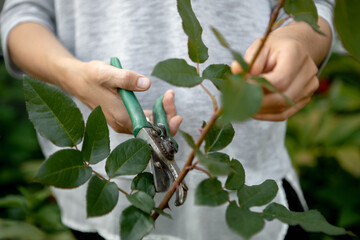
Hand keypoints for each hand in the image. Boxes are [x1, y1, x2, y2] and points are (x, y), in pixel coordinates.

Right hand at [62, 60, 181, 133]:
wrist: (76, 80)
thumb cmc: (90, 76)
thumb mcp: (106, 73)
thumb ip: (126, 78)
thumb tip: (147, 84)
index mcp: (121, 118)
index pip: (150, 130)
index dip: (166, 124)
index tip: (176, 113)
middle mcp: (123, 124)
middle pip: (153, 131)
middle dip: (168, 116)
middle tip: (171, 97)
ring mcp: (123, 122)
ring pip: (150, 126)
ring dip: (163, 114)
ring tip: (169, 96)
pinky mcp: (124, 117)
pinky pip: (144, 121)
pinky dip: (155, 113)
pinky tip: (161, 102)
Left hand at [231, 20, 330, 120]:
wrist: (293, 48)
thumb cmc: (273, 48)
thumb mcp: (259, 47)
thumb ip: (249, 60)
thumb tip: (236, 70)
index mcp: (296, 54)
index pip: (280, 79)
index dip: (259, 87)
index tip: (241, 88)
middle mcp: (308, 71)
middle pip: (283, 97)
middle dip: (258, 102)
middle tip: (237, 103)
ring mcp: (309, 87)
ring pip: (283, 108)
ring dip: (260, 111)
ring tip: (242, 107)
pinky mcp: (305, 98)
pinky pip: (284, 113)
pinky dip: (267, 115)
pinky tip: (252, 112)